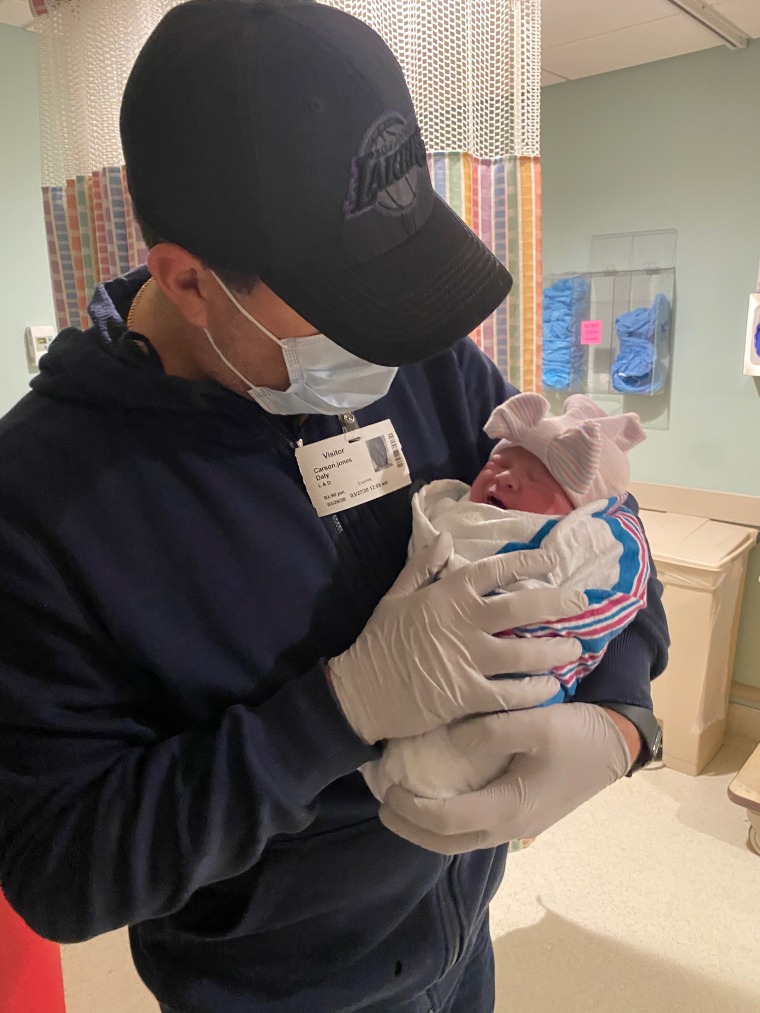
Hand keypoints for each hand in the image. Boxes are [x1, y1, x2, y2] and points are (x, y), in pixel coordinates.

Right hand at [328, 533, 585, 743]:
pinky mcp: (468, 694)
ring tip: (575, 648)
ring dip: (555, 649)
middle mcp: (464, 622)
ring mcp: (468, 659)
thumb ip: (423, 566)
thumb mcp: (395, 595)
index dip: (526, 562)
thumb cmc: (378, 641)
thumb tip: (446, 537)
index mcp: (447, 594)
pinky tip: (552, 687)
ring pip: (525, 652)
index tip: (550, 561)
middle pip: (522, 607)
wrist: (360, 690)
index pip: (494, 570)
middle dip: (557, 603)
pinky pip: (512, 693)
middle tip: (581, 602)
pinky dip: (535, 690)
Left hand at [378, 702, 631, 852]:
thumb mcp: (535, 723)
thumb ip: (490, 731)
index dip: (409, 808)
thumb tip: (450, 741)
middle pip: (445, 842)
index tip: (387, 784)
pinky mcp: (522, 816)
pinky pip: (474, 827)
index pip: (444, 821)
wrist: (617, 745)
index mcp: (509, 808)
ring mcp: (518, 826)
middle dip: (409, 827)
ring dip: (426, 827)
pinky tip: (438, 794)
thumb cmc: (577, 735)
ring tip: (402, 801)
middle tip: (382, 802)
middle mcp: (509, 827)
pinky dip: (447, 820)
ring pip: (460, 839)